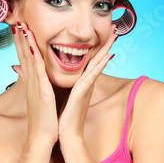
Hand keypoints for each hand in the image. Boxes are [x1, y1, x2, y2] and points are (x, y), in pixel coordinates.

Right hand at [12, 22, 58, 146]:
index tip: (19, 28)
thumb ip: (35, 87)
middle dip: (20, 37)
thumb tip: (32, 81)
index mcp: (32, 83)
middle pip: (24, 55)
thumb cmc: (43, 121)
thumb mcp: (39, 101)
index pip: (25, 59)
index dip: (22, 43)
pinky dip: (34, 57)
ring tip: (21, 26)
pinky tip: (33, 45)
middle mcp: (31, 82)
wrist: (42, 138)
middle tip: (16, 20)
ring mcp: (35, 86)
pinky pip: (37, 71)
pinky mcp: (42, 92)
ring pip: (29, 59)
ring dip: (25, 42)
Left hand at [58, 26, 116, 148]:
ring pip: (98, 64)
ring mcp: (86, 88)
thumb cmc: (61, 117)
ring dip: (107, 49)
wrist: (64, 135)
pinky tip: (108, 56)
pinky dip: (100, 66)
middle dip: (106, 43)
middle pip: (97, 58)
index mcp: (80, 82)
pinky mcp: (83, 94)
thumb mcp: (59, 94)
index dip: (96, 45)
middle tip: (116, 27)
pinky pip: (92, 76)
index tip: (102, 32)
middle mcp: (86, 83)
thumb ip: (57, 82)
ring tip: (116, 35)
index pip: (89, 60)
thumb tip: (47, 72)